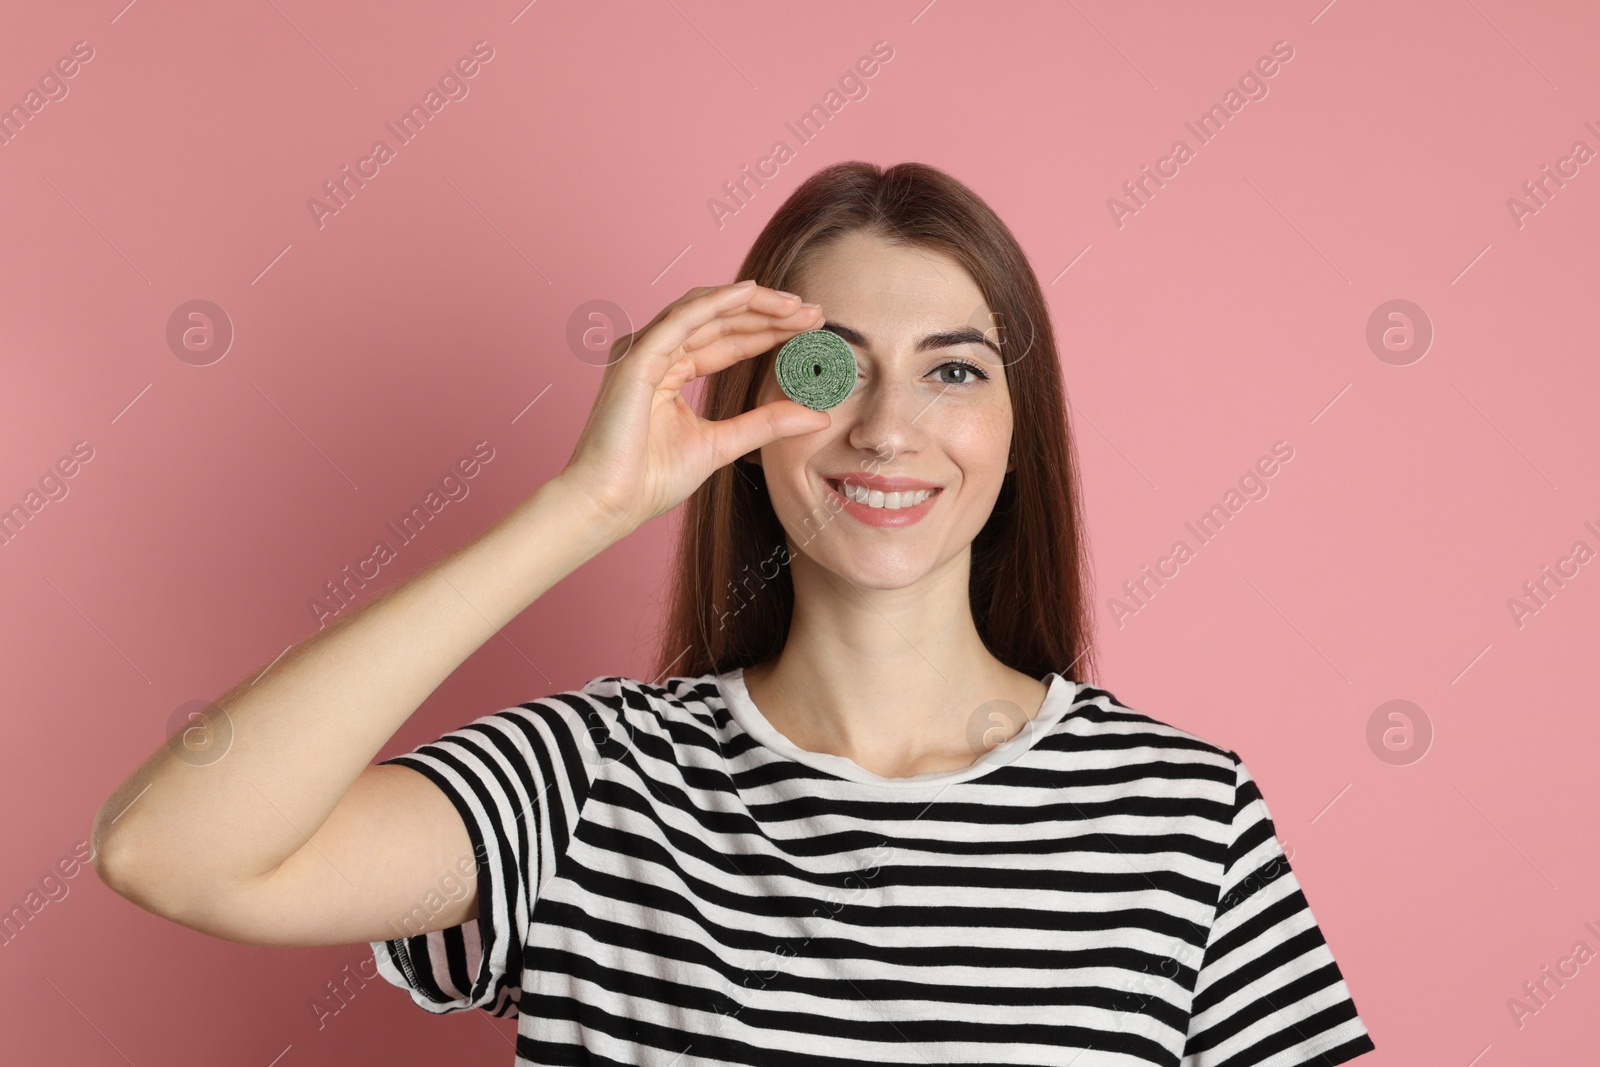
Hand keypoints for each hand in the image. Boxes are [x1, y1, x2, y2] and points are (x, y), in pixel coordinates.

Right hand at [556, 281, 828, 530]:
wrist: (612, 502)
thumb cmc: (651, 479)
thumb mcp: (724, 444)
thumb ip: (767, 423)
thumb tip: (819, 415)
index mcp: (670, 370)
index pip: (727, 340)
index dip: (769, 331)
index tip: (811, 329)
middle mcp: (656, 352)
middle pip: (721, 320)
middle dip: (769, 314)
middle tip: (816, 313)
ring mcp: (643, 350)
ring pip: (705, 310)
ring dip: (752, 303)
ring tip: (796, 305)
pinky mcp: (637, 356)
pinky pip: (682, 318)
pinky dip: (718, 303)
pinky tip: (753, 294)